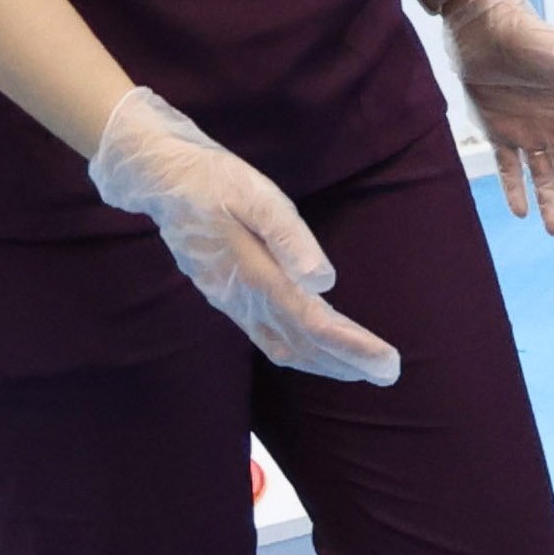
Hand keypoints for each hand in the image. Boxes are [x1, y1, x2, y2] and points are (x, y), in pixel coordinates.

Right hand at [86, 87, 401, 384]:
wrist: (163, 181)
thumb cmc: (215, 182)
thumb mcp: (255, 196)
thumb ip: (289, 238)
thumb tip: (324, 282)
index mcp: (254, 274)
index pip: (311, 323)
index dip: (351, 348)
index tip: (387, 364)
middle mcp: (242, 298)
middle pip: (302, 343)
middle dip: (347, 363)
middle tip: (390, 374)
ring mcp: (232, 302)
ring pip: (283, 347)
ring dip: (325, 364)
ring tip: (365, 371)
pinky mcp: (228, 298)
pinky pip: (268, 338)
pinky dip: (300, 353)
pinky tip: (318, 353)